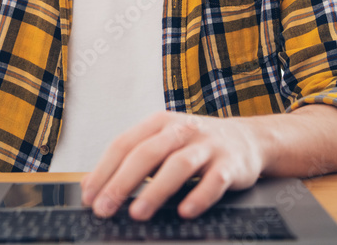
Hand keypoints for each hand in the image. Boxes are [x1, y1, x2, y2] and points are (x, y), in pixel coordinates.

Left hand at [80, 111, 265, 220]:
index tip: (90, 197)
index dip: (104, 171)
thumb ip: (129, 160)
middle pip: (147, 153)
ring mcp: (207, 145)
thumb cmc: (195, 145)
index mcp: (159, 123)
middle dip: (122, 183)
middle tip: (105, 209)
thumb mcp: (161, 143)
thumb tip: (90, 185)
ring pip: (179, 165)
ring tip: (138, 213)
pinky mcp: (230, 163)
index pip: (124, 144)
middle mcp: (182, 130)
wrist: (247, 139)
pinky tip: (186, 211)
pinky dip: (199, 196)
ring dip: (156, 190)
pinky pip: (214, 181)